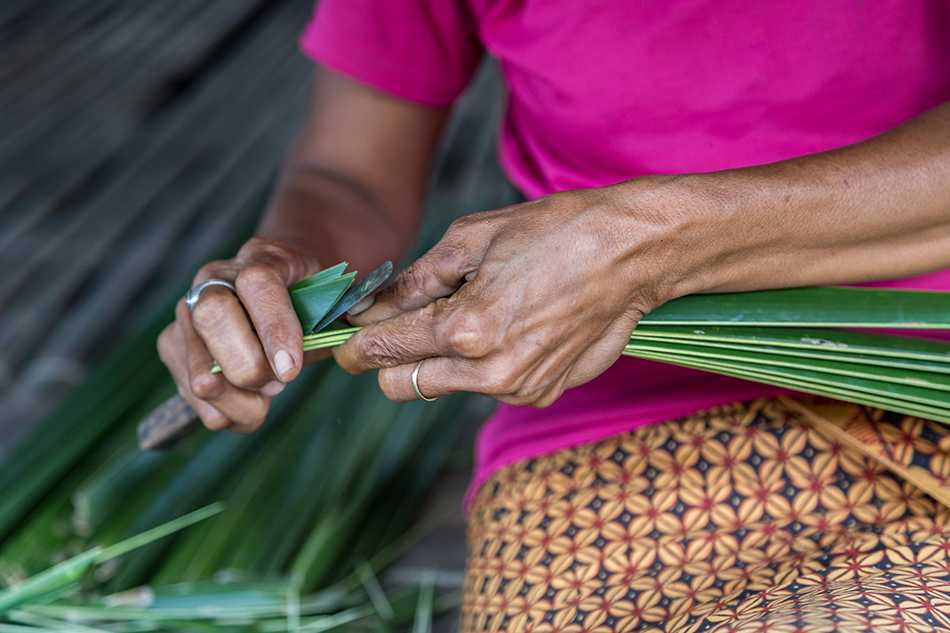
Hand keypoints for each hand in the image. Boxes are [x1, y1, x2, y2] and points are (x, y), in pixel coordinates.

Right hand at [157, 237, 325, 431]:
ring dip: (245, 401)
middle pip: (213, 321)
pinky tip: (251, 401)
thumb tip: (308, 358)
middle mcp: (212, 280)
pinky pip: (197, 402)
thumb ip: (325, 328)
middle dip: (251, 368)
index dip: (275, 329)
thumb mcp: (327, 304)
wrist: (276, 289)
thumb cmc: (306, 302)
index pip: (258, 285)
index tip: (290, 370)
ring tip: (269, 392)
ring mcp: (185, 313)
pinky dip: (232, 415)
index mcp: (260, 257)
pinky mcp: (171, 347)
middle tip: (281, 382)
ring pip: (202, 376)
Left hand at [334, 182, 695, 406]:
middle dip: (393, 359)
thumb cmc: (555, 231)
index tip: (344, 342)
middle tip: (405, 325)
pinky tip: (512, 325)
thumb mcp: (472, 238)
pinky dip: (484, 363)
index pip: (384, 352)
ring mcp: (520, 389)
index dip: (354, 347)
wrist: (632, 251)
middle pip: (401, 388)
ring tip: (476, 311)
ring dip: (442, 359)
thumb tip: (369, 310)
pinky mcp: (543, 393)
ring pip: (445, 388)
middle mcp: (490, 371)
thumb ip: (413, 282)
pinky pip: (488, 388)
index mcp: (466, 328)